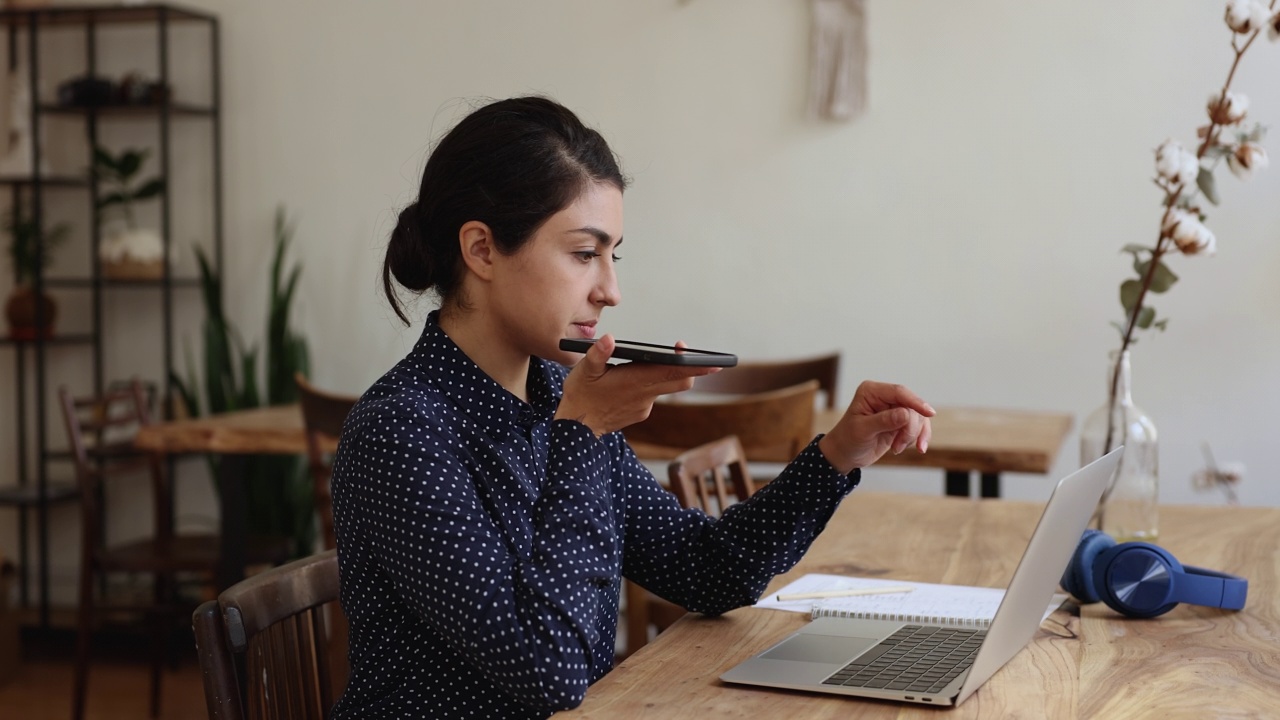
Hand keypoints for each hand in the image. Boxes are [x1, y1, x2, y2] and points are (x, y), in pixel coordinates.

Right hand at [555, 335, 720, 436]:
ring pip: (665, 387)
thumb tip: (609, 339)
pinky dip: (649, 386)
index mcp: (635, 381)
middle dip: (692, 367)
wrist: (577, 431)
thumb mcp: (583, 372)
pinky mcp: (640, 413)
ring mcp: (645, 406)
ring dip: (665, 374)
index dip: (693, 365)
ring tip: (655, 360)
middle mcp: (645, 395)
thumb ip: (597, 354)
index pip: (673, 372)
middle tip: (688, 351)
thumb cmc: (580, 397)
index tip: (708, 358)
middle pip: (680, 381)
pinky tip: (632, 380)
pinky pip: (652, 396)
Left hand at [818, 380, 934, 474]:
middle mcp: (884, 397)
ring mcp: (893, 409)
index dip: (915, 402)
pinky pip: (918, 426)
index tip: (929, 413)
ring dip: (912, 435)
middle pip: (911, 406)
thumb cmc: (848, 440)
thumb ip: (884, 421)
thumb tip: (906, 414)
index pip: (899, 392)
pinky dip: (917, 438)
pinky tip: (917, 449)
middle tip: (897, 446)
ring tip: (897, 449)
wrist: (844, 454)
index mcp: (871, 392)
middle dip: (909, 428)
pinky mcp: (900, 421)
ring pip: (918, 417)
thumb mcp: (862, 430)